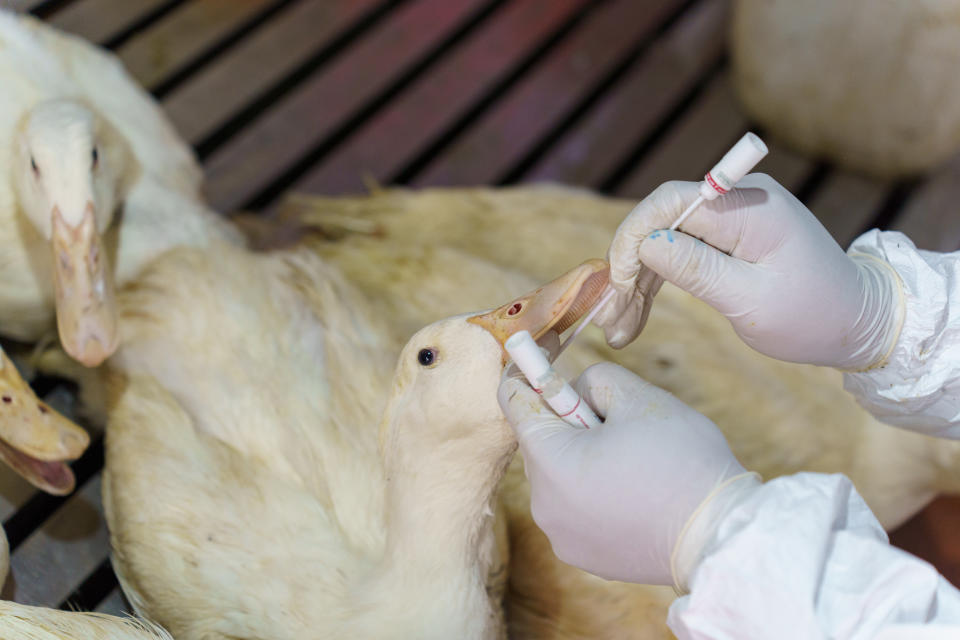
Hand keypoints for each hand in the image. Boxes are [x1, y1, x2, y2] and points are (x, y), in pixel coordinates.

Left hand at [498, 361, 749, 584]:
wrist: (720, 536)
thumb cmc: (682, 461)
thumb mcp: (638, 397)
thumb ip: (594, 378)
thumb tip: (576, 390)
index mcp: (550, 461)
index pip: (514, 401)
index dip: (529, 369)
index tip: (543, 350)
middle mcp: (544, 505)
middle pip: (539, 441)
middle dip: (569, 420)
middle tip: (616, 420)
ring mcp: (562, 535)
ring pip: (558, 475)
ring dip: (582, 457)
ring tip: (634, 461)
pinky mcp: (583, 556)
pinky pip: (576, 508)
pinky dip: (595, 492)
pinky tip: (636, 493)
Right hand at [595, 174, 902, 368]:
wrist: (856, 322)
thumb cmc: (812, 316)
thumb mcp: (752, 301)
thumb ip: (698, 269)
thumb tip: (646, 243)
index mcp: (748, 207)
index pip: (669, 202)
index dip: (634, 237)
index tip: (620, 283)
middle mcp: (735, 200)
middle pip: (659, 223)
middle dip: (629, 270)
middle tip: (611, 321)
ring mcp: (730, 217)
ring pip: (661, 242)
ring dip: (636, 285)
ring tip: (619, 331)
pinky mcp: (726, 238)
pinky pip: (677, 254)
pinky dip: (655, 285)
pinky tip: (634, 319)